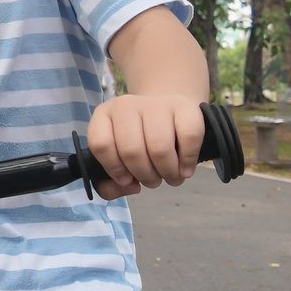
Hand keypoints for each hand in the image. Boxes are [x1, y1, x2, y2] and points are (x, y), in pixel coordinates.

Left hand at [86, 94, 204, 199]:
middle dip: (145, 176)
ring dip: (167, 172)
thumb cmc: (139, 144)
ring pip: (159, 148)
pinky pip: (189, 137)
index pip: (101, 144)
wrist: (167, 115)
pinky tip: (185, 168)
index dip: (114, 169)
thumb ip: (109, 185)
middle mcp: (126, 105)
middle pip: (131, 151)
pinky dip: (188, 161)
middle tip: (153, 181)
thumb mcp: (117, 161)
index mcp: (104, 115)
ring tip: (170, 176)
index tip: (127, 180)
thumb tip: (128, 187)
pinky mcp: (184, 107)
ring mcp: (156, 103)